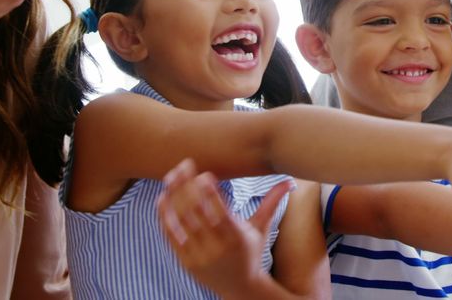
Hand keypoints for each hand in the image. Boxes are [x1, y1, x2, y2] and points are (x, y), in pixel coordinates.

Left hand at [157, 159, 292, 297]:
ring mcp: (199, 256)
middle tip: (183, 164)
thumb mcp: (261, 228)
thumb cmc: (251, 251)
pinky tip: (162, 198)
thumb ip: (271, 203)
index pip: (221, 214)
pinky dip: (165, 217)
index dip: (212, 194)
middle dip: (188, 187)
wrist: (240, 288)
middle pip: (198, 214)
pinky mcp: (185, 262)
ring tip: (170, 176)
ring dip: (174, 197)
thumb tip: (290, 181)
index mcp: (237, 238)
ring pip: (182, 223)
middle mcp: (217, 248)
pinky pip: (171, 236)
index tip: (205, 174)